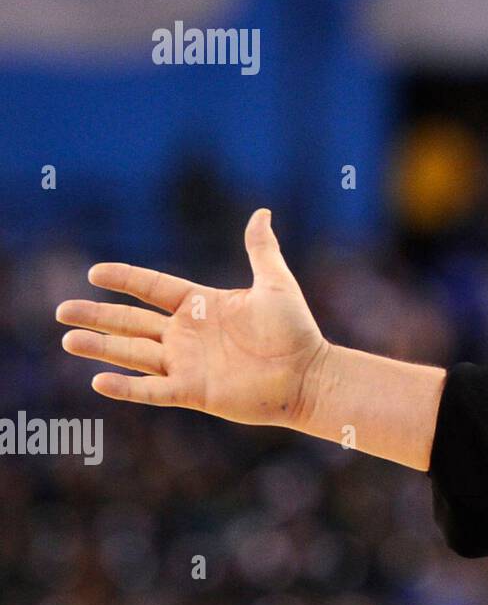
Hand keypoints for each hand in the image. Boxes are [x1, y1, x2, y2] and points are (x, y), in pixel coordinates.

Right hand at [56, 208, 328, 427]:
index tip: (94, 272)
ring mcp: (188, 364)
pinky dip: (127, 388)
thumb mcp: (275, 284)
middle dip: (98, 315)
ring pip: (134, 355)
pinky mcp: (194, 392)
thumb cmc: (295, 330)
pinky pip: (153, 390)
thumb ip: (262, 250)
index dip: (126, 280)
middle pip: (133, 322)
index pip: (153, 289)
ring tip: (68, 339)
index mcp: (202, 305)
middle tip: (61, 310)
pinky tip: (99, 382)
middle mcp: (188, 335)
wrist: (309, 375)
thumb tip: (261, 212)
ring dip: (101, 348)